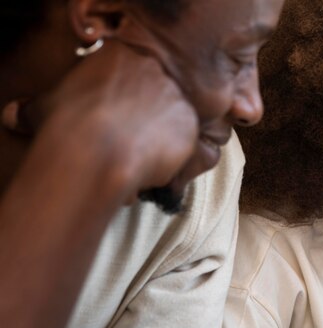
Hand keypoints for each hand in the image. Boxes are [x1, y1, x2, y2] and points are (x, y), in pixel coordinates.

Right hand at [2, 39, 197, 201]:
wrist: (99, 154)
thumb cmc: (69, 127)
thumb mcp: (45, 109)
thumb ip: (36, 107)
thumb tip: (14, 115)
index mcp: (122, 54)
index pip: (130, 71)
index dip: (122, 99)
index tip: (113, 116)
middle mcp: (155, 69)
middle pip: (155, 92)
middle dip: (142, 116)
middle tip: (125, 138)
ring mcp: (177, 95)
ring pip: (170, 116)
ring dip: (157, 135)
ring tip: (135, 154)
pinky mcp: (191, 124)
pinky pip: (186, 140)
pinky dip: (172, 154)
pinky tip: (151, 163)